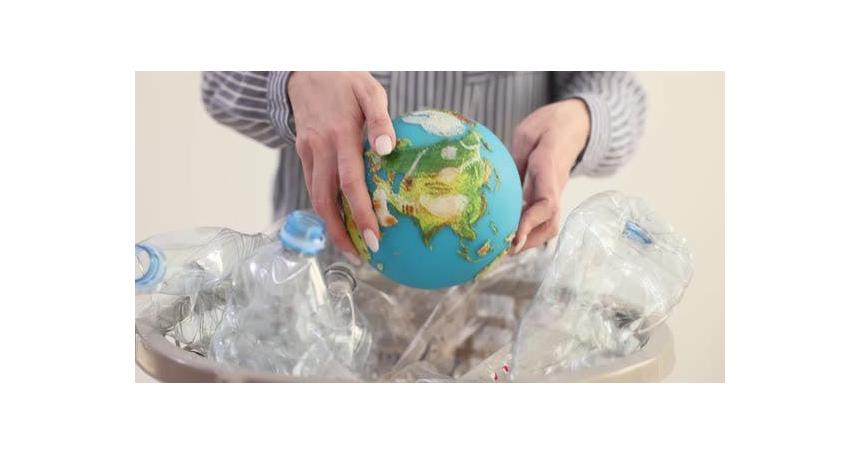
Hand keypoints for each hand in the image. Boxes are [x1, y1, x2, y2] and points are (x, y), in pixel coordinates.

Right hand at [287, 72, 395, 260]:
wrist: (305, 67)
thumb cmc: (346, 79)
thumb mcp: (369, 90)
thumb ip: (380, 119)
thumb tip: (387, 148)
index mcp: (340, 136)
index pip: (350, 184)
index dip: (361, 215)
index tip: (375, 239)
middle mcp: (320, 148)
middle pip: (326, 202)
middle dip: (342, 234)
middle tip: (362, 257)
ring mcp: (308, 152)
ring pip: (316, 197)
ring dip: (331, 226)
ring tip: (351, 248)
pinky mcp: (302, 152)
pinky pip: (313, 185)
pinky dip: (324, 207)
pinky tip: (339, 220)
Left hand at [510, 99, 590, 253]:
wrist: (576, 124)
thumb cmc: (549, 125)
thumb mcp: (527, 133)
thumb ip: (516, 158)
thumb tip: (500, 185)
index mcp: (550, 168)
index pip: (546, 202)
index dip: (530, 223)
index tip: (514, 239)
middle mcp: (555, 185)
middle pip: (551, 222)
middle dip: (530, 241)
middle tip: (503, 251)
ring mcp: (554, 192)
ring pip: (548, 223)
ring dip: (528, 239)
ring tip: (501, 249)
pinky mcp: (549, 194)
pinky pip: (540, 216)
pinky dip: (525, 229)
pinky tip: (505, 233)